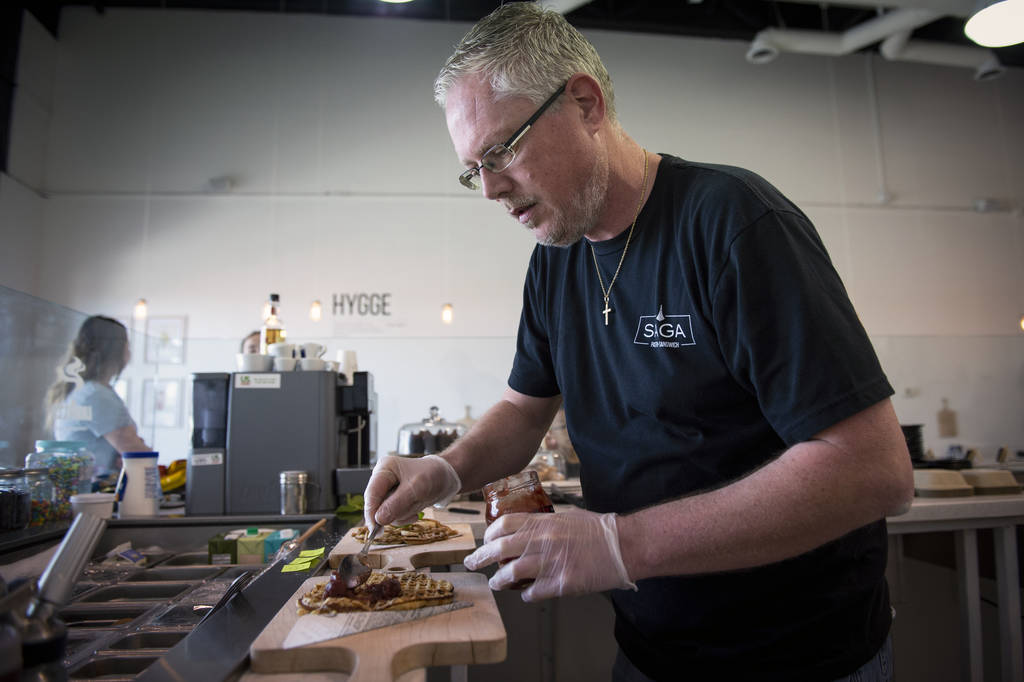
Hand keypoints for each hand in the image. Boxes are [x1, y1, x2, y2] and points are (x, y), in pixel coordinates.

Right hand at [363, 455, 460, 526]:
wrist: (446, 477)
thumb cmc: (433, 475)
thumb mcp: (418, 489)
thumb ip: (397, 504)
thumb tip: (379, 519)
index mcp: (385, 469)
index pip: (371, 494)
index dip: (371, 513)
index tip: (375, 530)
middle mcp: (383, 479)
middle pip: (377, 505)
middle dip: (395, 512)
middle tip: (411, 512)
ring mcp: (388, 490)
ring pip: (386, 514)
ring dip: (403, 514)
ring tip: (417, 504)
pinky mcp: (394, 500)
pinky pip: (394, 515)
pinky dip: (405, 516)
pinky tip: (415, 510)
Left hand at [463, 510, 636, 601]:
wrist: (623, 545)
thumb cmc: (599, 531)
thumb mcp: (567, 517)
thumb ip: (545, 524)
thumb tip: (528, 530)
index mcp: (544, 522)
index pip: (505, 524)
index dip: (489, 533)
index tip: (484, 540)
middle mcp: (543, 540)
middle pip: (500, 548)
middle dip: (480, 556)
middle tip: (472, 562)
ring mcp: (551, 562)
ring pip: (511, 573)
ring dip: (500, 580)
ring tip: (496, 583)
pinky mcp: (562, 583)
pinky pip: (534, 592)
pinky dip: (526, 594)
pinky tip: (527, 594)